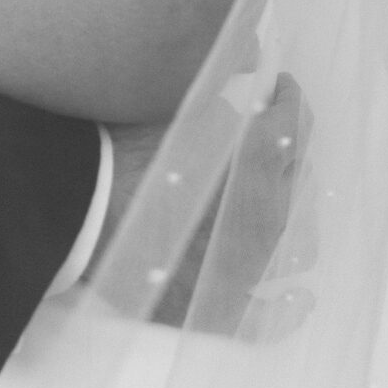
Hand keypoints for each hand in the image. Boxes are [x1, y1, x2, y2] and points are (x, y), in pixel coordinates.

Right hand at [100, 73, 312, 332]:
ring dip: (295, 218)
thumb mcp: (179, 102)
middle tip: (272, 134)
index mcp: (260, 156)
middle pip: (299, 176)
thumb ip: (221, 89)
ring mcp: (253, 263)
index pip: (294, 118)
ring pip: (297, 244)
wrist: (87, 216)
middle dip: (289, 150)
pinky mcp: (228, 303)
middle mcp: (269, 212)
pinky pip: (273, 315)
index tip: (280, 85)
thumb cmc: (129, 151)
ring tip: (284, 206)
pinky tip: (300, 300)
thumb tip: (248, 72)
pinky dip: (290, 309)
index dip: (289, 97)